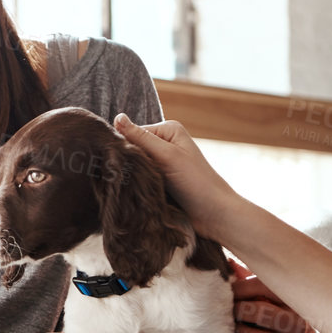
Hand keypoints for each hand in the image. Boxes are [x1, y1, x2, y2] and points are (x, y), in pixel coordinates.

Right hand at [112, 114, 240, 234]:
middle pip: (134, 150)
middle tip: (137, 178)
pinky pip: (141, 180)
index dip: (127, 147)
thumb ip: (141, 137)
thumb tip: (118, 117)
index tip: (130, 164)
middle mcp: (165, 144)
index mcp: (168, 130)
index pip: (133, 133)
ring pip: (136, 167)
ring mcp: (163, 163)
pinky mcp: (161, 181)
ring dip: (134, 177)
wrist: (213, 215)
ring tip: (140, 188)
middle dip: (131, 164)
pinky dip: (139, 187)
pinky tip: (140, 195)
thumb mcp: (167, 155)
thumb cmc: (196, 182)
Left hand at [230, 260, 331, 332]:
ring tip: (232, 329)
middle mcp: (296, 323)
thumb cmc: (260, 315)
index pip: (264, 287)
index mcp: (292, 300)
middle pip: (259, 312)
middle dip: (237, 311)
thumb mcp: (257, 295)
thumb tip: (226, 263)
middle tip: (228, 311)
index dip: (240, 288)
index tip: (227, 291)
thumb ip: (244, 279)